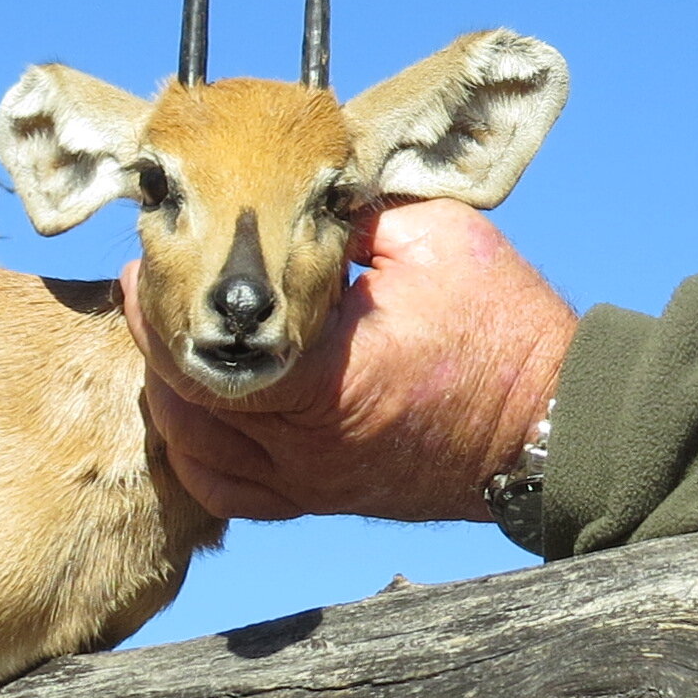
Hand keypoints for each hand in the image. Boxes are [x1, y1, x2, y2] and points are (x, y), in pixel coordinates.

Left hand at [131, 199, 572, 523]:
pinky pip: (232, 492)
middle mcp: (308, 447)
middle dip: (156, 343)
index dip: (160, 312)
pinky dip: (201, 453)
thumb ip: (351, 218)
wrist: (552, 423)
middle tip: (147, 292)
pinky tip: (199, 412)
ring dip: (173, 395)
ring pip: (199, 452)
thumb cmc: (504, 330)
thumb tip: (292, 199)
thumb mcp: (434, 237)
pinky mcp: (323, 498)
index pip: (203, 356)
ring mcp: (313, 483)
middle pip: (187, 404)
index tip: (144, 265)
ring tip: (166, 343)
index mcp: (327, 381)